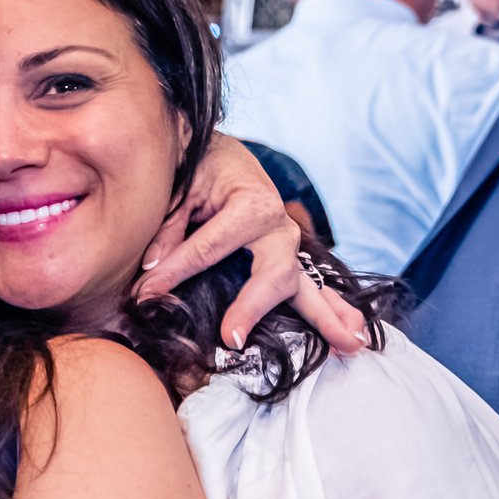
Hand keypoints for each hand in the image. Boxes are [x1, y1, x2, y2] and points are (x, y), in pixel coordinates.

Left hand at [134, 137, 365, 354]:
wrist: (217, 151)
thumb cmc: (195, 168)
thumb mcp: (177, 189)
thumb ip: (167, 228)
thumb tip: (152, 270)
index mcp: (251, 204)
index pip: (208, 249)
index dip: (173, 273)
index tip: (144, 297)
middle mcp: (278, 226)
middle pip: (272, 273)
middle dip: (251, 306)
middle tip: (230, 337)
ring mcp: (287, 244)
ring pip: (304, 286)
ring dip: (327, 318)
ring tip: (349, 347)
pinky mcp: (286, 257)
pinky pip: (313, 288)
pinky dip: (334, 312)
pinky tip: (354, 338)